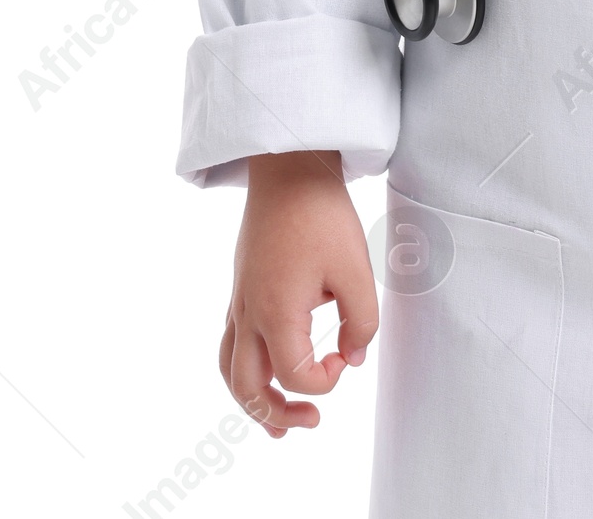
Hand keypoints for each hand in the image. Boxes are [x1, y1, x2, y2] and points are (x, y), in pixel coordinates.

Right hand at [221, 150, 378, 437]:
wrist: (288, 168)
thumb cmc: (322, 216)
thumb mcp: (357, 269)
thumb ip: (362, 322)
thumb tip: (353, 357)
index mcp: (276, 313)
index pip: (296, 375)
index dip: (327, 379)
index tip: (348, 353)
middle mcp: (248, 314)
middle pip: (248, 387)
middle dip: (276, 414)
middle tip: (309, 423)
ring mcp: (239, 301)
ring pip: (231, 369)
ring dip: (251, 401)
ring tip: (275, 424)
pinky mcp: (241, 287)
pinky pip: (231, 344)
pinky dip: (245, 370)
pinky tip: (267, 369)